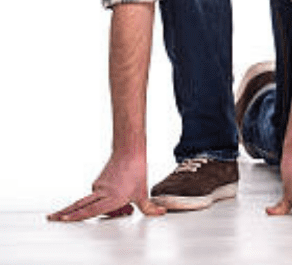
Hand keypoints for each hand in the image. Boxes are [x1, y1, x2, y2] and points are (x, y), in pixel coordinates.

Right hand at [48, 152, 165, 221]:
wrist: (130, 152)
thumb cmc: (136, 171)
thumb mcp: (143, 192)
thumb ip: (149, 207)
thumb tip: (159, 213)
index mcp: (111, 197)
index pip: (91, 210)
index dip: (77, 215)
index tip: (63, 218)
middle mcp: (102, 193)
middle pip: (79, 205)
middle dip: (65, 212)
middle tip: (52, 217)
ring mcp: (99, 187)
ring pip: (91, 201)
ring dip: (94, 209)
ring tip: (114, 210)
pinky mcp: (99, 182)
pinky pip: (96, 195)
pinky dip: (101, 201)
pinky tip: (116, 200)